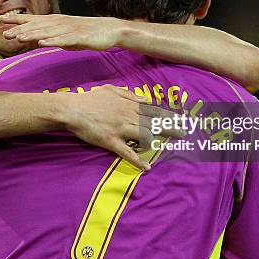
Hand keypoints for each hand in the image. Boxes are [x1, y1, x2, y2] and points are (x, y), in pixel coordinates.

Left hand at [1, 14, 125, 50]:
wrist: (110, 30)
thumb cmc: (87, 34)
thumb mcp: (65, 36)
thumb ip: (52, 37)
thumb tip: (37, 40)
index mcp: (56, 22)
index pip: (33, 20)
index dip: (17, 20)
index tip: (1, 20)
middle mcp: (60, 23)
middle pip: (37, 26)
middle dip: (20, 29)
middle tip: (4, 32)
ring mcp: (69, 29)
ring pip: (48, 32)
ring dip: (32, 35)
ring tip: (19, 37)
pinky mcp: (79, 37)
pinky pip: (64, 39)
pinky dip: (52, 41)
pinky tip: (42, 43)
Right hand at [57, 85, 181, 170]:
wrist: (73, 109)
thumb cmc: (91, 99)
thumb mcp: (111, 90)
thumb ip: (128, 93)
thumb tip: (143, 98)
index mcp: (129, 104)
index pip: (154, 110)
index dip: (169, 114)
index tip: (182, 118)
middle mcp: (128, 115)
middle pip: (154, 122)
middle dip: (172, 126)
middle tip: (185, 132)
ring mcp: (120, 129)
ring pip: (146, 135)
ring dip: (161, 139)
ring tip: (176, 144)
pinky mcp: (111, 141)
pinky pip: (126, 152)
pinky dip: (137, 161)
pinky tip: (146, 168)